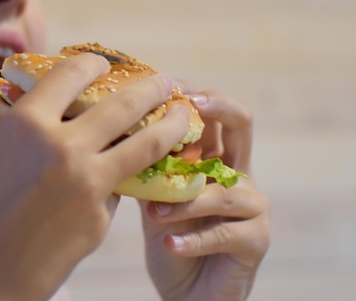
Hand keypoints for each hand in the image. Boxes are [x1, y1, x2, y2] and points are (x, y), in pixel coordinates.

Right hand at [0, 54, 191, 300]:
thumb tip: (20, 119)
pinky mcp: (101, 219)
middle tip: (165, 82)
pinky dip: (127, 177)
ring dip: (171, 126)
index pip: (73, 74)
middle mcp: (65, 147)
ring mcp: (89, 185)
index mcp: (26, 125)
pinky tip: (132, 174)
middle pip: (124, 104)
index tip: (104, 66)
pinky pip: (119, 188)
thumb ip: (8, 138)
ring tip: (183, 117)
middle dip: (151, 88)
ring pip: (145, 144)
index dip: (93, 65)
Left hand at [139, 87, 269, 300]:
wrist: (191, 291)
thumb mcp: (153, 196)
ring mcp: (252, 206)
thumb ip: (145, 166)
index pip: (214, 112)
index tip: (163, 84)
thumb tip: (108, 135)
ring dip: (185, 200)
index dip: (193, 94)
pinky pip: (222, 233)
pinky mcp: (255, 240)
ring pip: (222, 188)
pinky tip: (169, 243)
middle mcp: (238, 173)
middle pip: (241, 122)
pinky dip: (192, 239)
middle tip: (185, 106)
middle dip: (215, 106)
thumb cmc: (170, 236)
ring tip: (155, 211)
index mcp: (215, 157)